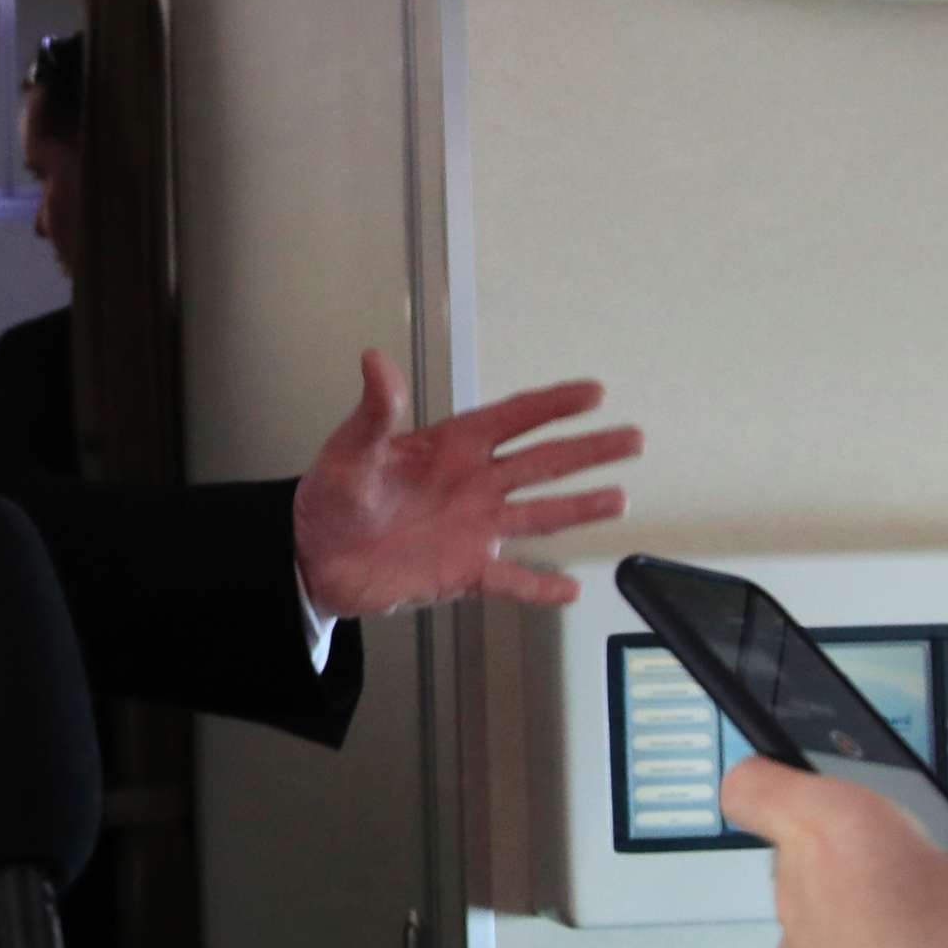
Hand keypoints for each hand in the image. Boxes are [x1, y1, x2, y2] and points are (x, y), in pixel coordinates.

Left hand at [291, 350, 637, 617]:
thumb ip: (374, 410)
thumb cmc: (332, 496)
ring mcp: (473, 529)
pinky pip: (511, 581)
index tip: (593, 392)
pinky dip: (540, 587)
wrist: (314, 556)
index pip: (510, 419)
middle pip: (541, 463)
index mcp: (449, 447)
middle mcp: (472, 484)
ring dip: (578, 508)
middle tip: (632, 438)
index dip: (552, 405)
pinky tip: (571, 590)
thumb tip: (375, 358)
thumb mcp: (350, 449)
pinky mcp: (464, 571)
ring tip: (619, 499)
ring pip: (538, 516)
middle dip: (587, 450)